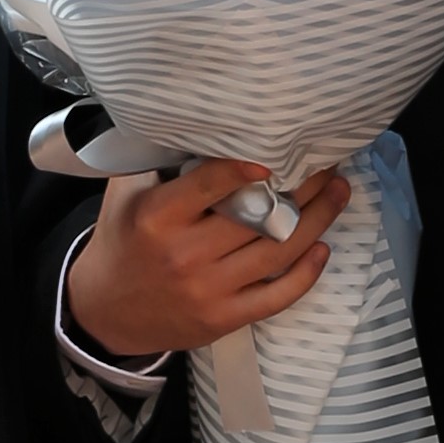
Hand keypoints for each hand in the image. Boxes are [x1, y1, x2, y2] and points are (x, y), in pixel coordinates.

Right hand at [68, 160, 350, 357]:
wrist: (105, 311)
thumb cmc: (123, 239)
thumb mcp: (126, 193)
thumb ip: (161, 160)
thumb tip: (210, 124)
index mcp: (157, 217)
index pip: (210, 185)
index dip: (246, 166)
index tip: (277, 149)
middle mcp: (184, 254)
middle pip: (259, 216)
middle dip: (302, 184)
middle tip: (326, 160)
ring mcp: (208, 290)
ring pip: (278, 251)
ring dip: (318, 219)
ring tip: (338, 192)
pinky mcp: (224, 318)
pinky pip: (277, 295)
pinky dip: (306, 273)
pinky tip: (322, 246)